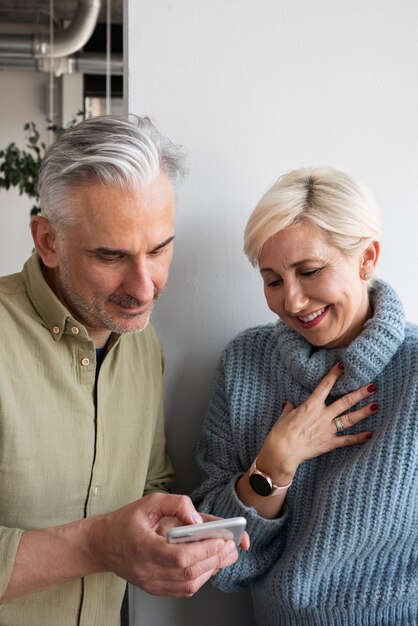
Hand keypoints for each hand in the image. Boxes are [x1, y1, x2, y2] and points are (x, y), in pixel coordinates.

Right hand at [87, 492, 241, 596]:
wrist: (102, 543)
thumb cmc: (126, 521)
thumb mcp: (150, 501)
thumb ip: (177, 503)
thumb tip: (198, 519)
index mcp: (143, 547)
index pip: (179, 557)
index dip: (204, 550)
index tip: (222, 539)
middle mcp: (147, 570)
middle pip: (189, 572)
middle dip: (215, 558)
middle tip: (231, 545)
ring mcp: (150, 583)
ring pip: (189, 585)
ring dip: (211, 569)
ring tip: (224, 553)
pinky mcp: (155, 588)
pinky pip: (183, 590)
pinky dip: (201, 578)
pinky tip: (209, 564)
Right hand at [259, 361, 377, 481]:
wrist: (282, 452)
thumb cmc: (280, 432)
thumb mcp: (284, 416)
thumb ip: (289, 408)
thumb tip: (288, 404)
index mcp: (311, 405)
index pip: (325, 386)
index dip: (334, 374)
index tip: (343, 365)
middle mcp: (322, 415)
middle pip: (344, 401)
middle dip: (359, 393)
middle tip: (372, 386)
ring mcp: (327, 429)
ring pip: (349, 419)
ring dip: (363, 412)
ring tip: (375, 406)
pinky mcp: (329, 443)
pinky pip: (347, 440)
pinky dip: (359, 437)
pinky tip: (370, 434)